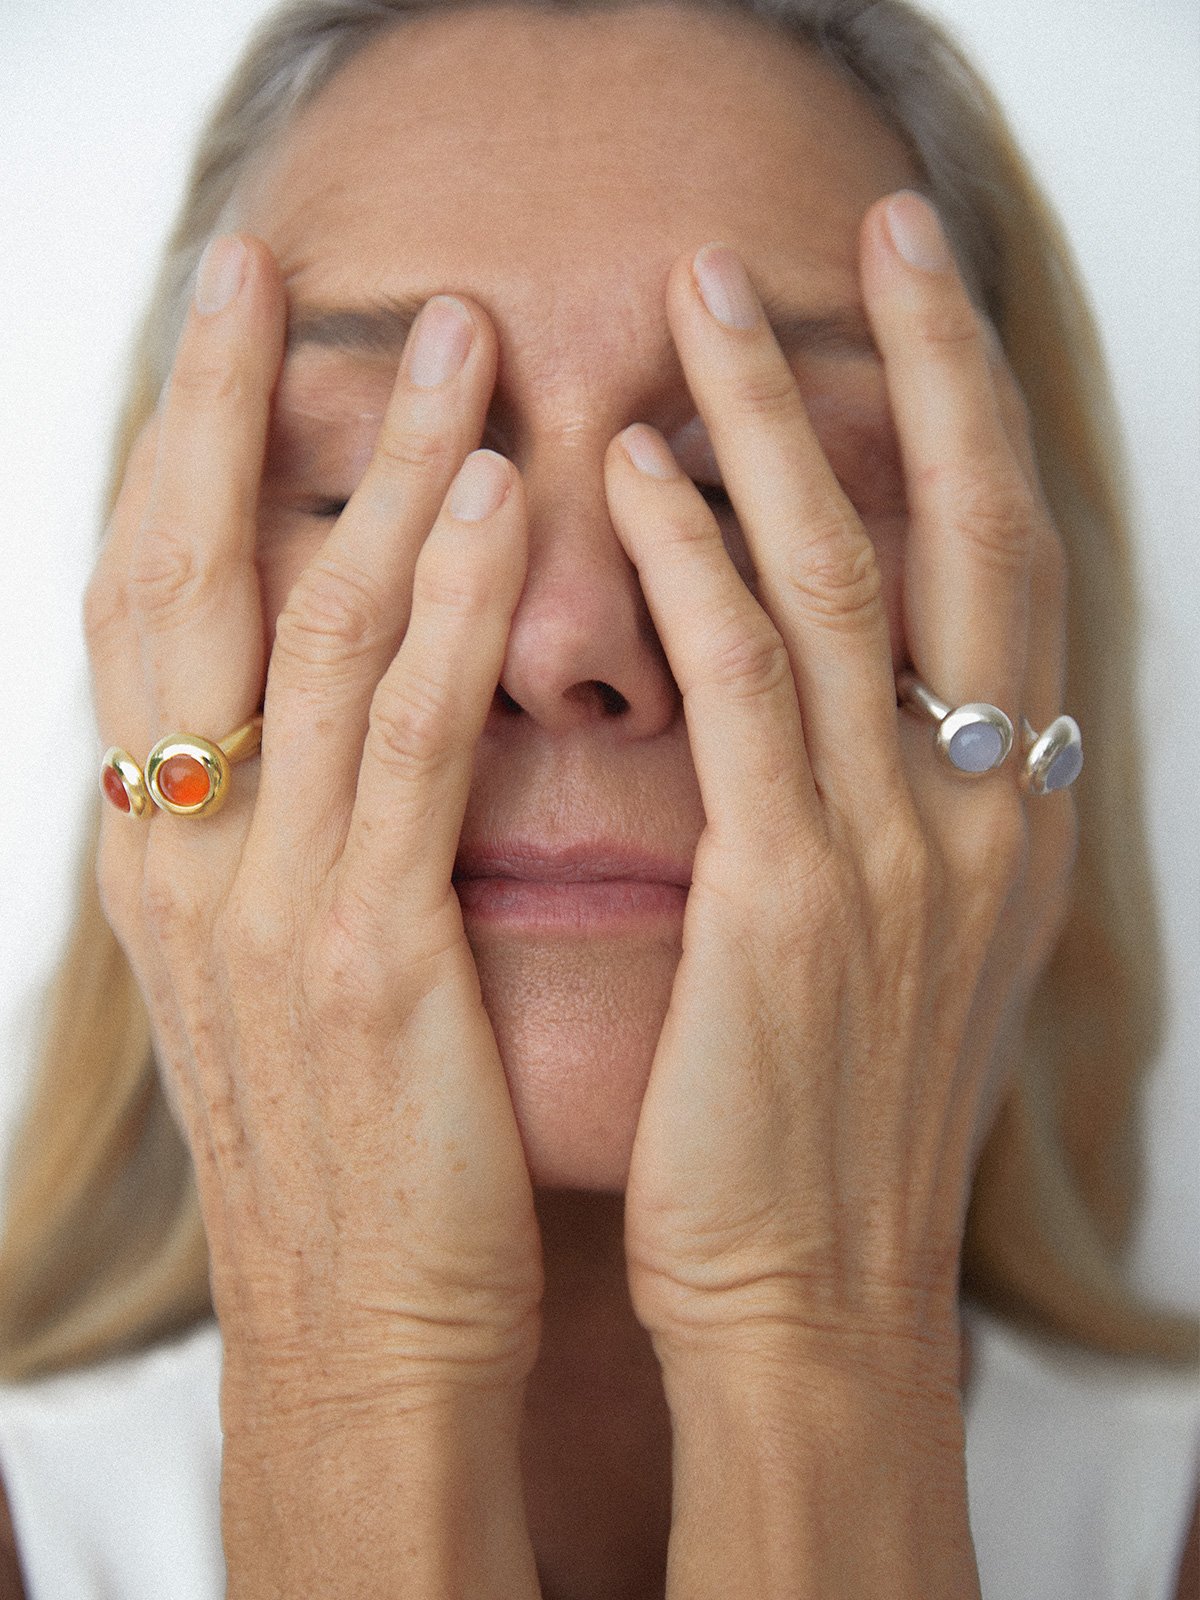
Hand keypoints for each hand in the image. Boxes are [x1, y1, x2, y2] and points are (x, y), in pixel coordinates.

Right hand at [85, 237, 541, 1406]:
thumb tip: (337, 708)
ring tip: (442, 336)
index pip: (139, 611)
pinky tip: (493, 499)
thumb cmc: (349, 1149)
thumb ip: (291, 830)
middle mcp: (180, 851)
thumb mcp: (283, 968)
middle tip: (268, 271)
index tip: (216, 336)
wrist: (358, 1333)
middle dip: (216, 412)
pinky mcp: (364, 953)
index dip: (162, 457)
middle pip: (176, 580)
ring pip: (301, 630)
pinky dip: (443, 607)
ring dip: (371, 468)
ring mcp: (261, 897)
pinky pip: (402, 743)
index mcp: (161, 851)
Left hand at [605, 194, 1076, 1386]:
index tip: (927, 307)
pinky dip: (696, 565)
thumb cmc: (833, 1123)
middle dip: (925, 365)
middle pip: (975, 531)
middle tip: (870, 231)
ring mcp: (900, 850)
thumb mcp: (904, 944)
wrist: (814, 1294)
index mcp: (1014, 813)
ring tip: (709, 303)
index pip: (1018, 571)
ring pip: (850, 581)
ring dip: (779, 426)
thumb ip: (899, 810)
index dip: (981, 424)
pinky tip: (637, 472)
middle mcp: (985, 808)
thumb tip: (866, 703)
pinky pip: (745, 689)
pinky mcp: (789, 900)